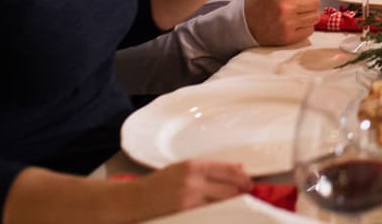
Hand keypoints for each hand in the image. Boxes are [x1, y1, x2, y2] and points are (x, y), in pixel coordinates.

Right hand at [133, 160, 252, 216]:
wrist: (133, 200)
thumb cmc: (158, 183)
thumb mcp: (182, 169)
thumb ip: (209, 169)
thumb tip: (237, 168)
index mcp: (193, 166)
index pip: (228, 170)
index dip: (242, 177)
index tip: (248, 182)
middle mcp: (193, 182)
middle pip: (229, 189)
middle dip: (240, 192)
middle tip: (247, 193)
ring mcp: (189, 200)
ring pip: (222, 203)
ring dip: (232, 204)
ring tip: (237, 203)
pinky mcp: (184, 214)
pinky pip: (209, 214)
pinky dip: (218, 213)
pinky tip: (221, 213)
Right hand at [244, 0, 321, 45]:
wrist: (244, 22)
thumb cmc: (260, 2)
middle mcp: (286, 7)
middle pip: (316, 2)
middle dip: (311, 1)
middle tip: (301, 3)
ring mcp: (288, 23)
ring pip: (315, 17)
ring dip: (309, 14)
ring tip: (298, 13)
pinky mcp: (288, 37)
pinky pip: (309, 30)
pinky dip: (305, 27)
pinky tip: (295, 23)